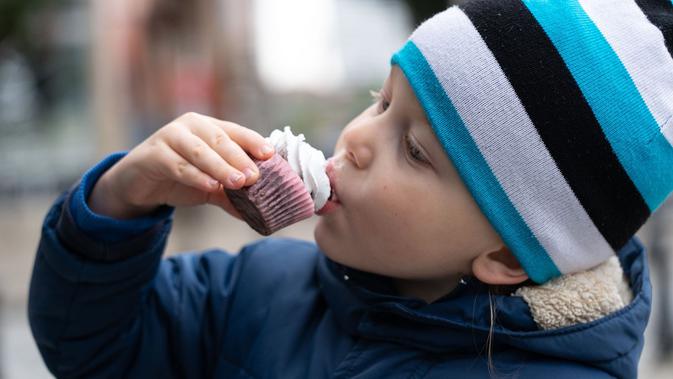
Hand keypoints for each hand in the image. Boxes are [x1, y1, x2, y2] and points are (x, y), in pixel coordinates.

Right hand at [88, 112, 274, 219]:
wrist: (139, 182)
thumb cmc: (179, 176)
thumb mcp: (209, 185)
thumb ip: (231, 195)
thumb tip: (259, 214)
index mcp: (209, 127)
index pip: (236, 131)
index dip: (254, 142)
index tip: (270, 155)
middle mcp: (191, 126)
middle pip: (220, 140)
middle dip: (240, 158)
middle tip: (255, 176)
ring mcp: (171, 136)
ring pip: (201, 152)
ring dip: (221, 168)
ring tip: (239, 183)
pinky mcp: (155, 154)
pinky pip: (179, 165)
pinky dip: (196, 176)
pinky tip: (211, 186)